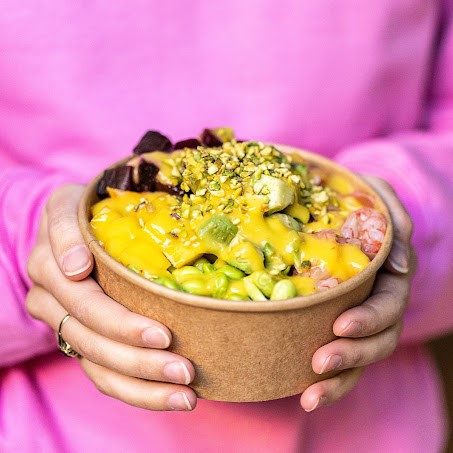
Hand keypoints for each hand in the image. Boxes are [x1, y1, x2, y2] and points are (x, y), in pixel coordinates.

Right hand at [26, 185, 196, 410]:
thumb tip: (75, 267)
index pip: (85, 301)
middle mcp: (50, 299)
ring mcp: (64, 324)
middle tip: (184, 369)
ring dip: (143, 386)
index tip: (161, 335)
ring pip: (99, 366)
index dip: (120, 323)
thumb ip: (66, 228)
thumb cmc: (85, 212)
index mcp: (49, 264)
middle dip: (140, 360)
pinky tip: (171, 397)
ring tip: (186, 395)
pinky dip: (138, 391)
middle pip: (94, 340)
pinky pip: (103, 376)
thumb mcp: (71, 205)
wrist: (74, 226)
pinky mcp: (80, 342)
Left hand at [300, 176, 413, 411]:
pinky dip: (327, 384)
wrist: (335, 209)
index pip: (388, 304)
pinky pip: (341, 363)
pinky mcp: (337, 330)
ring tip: (310, 394)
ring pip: (360, 359)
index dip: (369, 318)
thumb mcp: (376, 194)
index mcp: (389, 277)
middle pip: (378, 339)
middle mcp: (379, 304)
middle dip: (352, 354)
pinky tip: (305, 398)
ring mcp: (360, 320)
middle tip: (320, 361)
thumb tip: (401, 267)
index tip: (340, 324)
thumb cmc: (356, 200)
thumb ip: (394, 220)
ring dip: (339, 380)